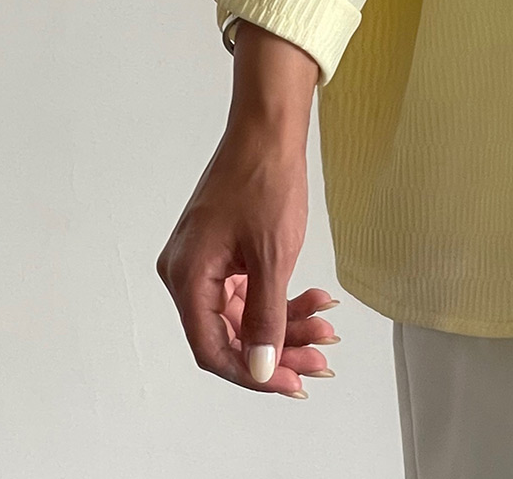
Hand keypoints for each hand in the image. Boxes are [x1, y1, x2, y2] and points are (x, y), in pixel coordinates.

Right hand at [155, 123, 338, 397]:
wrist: (268, 129)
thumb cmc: (265, 180)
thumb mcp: (272, 256)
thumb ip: (266, 319)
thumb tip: (261, 369)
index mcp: (187, 276)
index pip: (214, 349)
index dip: (254, 373)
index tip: (291, 383)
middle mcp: (187, 273)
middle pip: (231, 334)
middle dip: (279, 347)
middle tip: (320, 359)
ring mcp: (203, 261)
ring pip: (245, 314)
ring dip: (286, 323)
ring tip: (326, 325)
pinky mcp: (221, 251)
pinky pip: (248, 290)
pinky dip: (280, 297)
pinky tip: (314, 298)